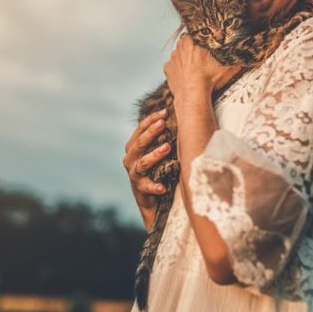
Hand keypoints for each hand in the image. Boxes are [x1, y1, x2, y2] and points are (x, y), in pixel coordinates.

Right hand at [122, 109, 170, 228]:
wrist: (150, 199)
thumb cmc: (157, 170)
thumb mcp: (157, 152)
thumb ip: (163, 137)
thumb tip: (182, 116)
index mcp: (133, 147)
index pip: (140, 129)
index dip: (151, 119)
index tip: (165, 111)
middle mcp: (130, 159)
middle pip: (139, 143)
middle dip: (151, 132)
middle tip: (163, 124)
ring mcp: (134, 174)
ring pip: (143, 162)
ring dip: (155, 154)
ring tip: (167, 148)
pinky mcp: (140, 189)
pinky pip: (147, 187)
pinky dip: (155, 186)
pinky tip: (163, 187)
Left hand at [163, 33, 241, 103]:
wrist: (193, 94)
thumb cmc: (210, 77)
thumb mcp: (226, 63)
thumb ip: (234, 54)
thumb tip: (246, 49)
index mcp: (192, 39)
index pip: (198, 34)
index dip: (205, 40)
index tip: (209, 47)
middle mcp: (179, 46)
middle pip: (189, 43)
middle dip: (196, 49)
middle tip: (205, 59)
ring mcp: (172, 58)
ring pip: (181, 54)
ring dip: (187, 59)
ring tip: (197, 69)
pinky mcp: (167, 69)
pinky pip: (174, 66)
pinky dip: (179, 70)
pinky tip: (188, 75)